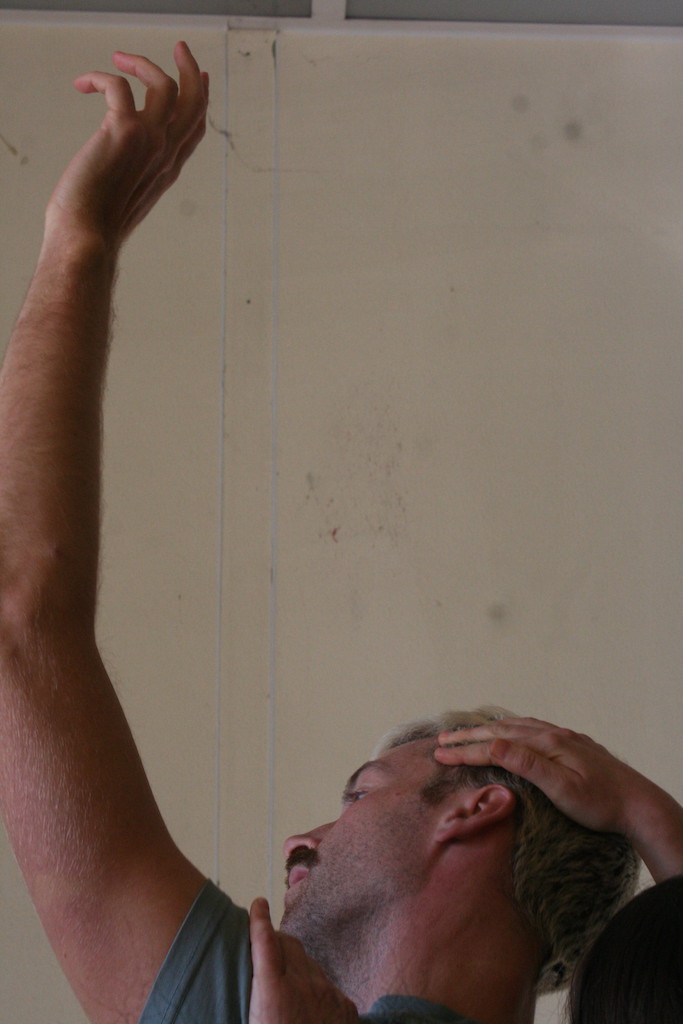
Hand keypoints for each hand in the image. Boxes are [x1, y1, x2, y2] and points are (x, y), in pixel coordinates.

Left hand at [45, 42, 207, 248]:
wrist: (87, 236)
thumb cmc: (93, 224)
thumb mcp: (122, 199)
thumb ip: (129, 177)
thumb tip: (111, 166)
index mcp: (168, 171)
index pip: (195, 128)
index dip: (200, 99)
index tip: (197, 77)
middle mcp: (165, 155)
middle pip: (194, 102)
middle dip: (189, 69)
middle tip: (179, 48)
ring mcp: (149, 142)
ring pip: (165, 85)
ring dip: (143, 63)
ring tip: (118, 58)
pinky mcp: (124, 131)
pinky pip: (118, 85)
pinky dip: (99, 77)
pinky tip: (82, 84)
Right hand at [248, 898, 358, 1023]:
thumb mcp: (256, 1020)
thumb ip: (257, 994)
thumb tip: (244, 982)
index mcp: (274, 991)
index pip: (266, 943)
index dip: (260, 921)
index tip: (259, 904)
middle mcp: (302, 986)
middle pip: (290, 946)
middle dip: (278, 941)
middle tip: (268, 950)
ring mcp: (328, 994)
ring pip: (311, 965)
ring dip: (299, 967)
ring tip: (289, 988)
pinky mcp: (345, 1005)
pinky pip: (329, 986)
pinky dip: (317, 988)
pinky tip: (312, 1007)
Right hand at [435, 716, 652, 835]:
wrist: (639, 803)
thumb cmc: (601, 804)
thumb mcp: (562, 789)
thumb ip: (528, 764)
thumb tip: (495, 744)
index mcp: (546, 745)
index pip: (496, 746)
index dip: (466, 750)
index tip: (440, 754)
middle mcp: (552, 735)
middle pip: (501, 731)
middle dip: (469, 736)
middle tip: (441, 740)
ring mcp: (563, 738)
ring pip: (516, 726)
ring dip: (488, 729)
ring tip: (467, 732)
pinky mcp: (571, 745)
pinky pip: (531, 729)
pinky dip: (510, 728)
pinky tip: (510, 731)